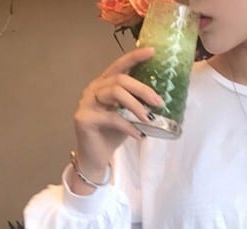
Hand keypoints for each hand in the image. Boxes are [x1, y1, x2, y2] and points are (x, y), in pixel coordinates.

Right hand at [70, 48, 164, 190]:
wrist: (95, 158)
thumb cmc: (111, 135)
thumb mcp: (127, 116)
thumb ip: (137, 104)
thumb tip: (161, 101)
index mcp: (104, 85)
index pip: (119, 65)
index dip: (134, 57)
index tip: (152, 52)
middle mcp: (93, 89)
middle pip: (120, 79)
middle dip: (143, 90)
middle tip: (159, 103)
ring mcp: (86, 102)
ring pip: (115, 93)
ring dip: (136, 106)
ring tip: (149, 119)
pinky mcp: (84, 118)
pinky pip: (111, 117)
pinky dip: (128, 126)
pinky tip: (138, 135)